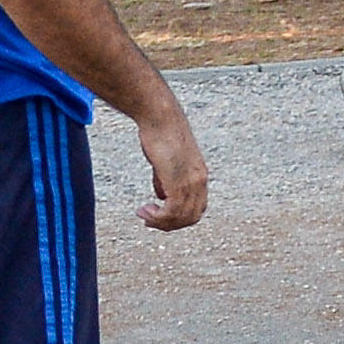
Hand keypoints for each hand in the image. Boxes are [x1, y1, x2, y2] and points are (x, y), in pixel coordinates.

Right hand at [134, 105, 209, 231]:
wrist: (160, 118)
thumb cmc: (160, 135)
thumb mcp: (166, 162)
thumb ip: (166, 180)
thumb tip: (161, 196)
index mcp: (200, 176)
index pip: (198, 208)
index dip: (179, 218)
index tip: (158, 216)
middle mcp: (200, 180)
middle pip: (192, 217)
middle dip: (169, 225)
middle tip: (148, 221)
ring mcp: (192, 181)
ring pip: (182, 217)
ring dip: (160, 222)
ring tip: (143, 215)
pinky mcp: (179, 180)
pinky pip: (173, 210)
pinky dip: (158, 217)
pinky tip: (144, 210)